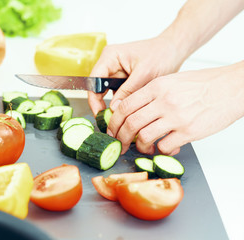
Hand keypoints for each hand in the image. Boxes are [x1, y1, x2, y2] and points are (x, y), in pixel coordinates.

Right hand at [88, 36, 185, 115]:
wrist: (173, 50)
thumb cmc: (161, 55)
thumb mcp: (144, 74)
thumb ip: (127, 91)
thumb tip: (113, 109)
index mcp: (110, 57)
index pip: (94, 81)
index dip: (94, 98)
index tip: (99, 114)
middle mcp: (109, 63)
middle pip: (98, 88)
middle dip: (102, 104)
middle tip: (109, 121)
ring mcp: (115, 72)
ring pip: (107, 93)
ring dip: (113, 105)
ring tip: (121, 117)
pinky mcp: (122, 79)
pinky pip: (117, 94)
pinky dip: (121, 103)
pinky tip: (128, 111)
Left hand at [108, 62, 243, 154]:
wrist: (231, 88)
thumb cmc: (202, 84)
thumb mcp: (171, 81)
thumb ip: (150, 95)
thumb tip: (131, 112)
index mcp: (156, 86)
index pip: (124, 106)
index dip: (113, 122)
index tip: (112, 130)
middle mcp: (164, 101)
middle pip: (130, 123)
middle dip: (120, 138)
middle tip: (120, 144)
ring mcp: (176, 117)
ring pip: (144, 137)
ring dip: (139, 146)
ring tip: (142, 148)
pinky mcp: (189, 131)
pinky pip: (164, 147)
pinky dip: (159, 151)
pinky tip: (162, 149)